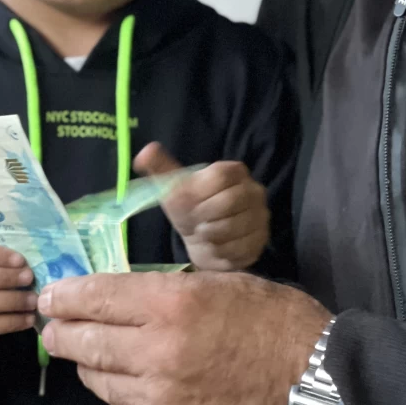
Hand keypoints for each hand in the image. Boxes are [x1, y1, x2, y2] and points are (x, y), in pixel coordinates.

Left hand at [39, 271, 331, 404]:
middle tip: (56, 328)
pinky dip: (122, 404)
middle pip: (84, 343)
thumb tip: (117, 296)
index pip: (95, 298)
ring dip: (95, 367)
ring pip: (99, 383)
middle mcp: (157, 354)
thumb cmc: (274, 323)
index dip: (65, 297)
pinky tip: (138, 392)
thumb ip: (165, 291)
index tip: (51, 298)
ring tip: (105, 358)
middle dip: (63, 332)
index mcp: (173, 304)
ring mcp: (160, 403)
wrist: (317, 387)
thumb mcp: (220, 284)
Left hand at [135, 142, 269, 271]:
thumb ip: (159, 166)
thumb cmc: (190, 208)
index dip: (197, 193)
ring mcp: (261, 217)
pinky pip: (239, 248)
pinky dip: (219, 252)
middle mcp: (254, 191)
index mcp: (235, 171)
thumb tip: (144, 152)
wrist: (204, 238)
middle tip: (194, 223)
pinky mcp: (261, 242)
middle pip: (228, 202)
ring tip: (203, 233)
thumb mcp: (173, 187)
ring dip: (209, 235)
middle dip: (202, 217)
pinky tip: (213, 247)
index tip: (185, 203)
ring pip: (233, 227)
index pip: (220, 176)